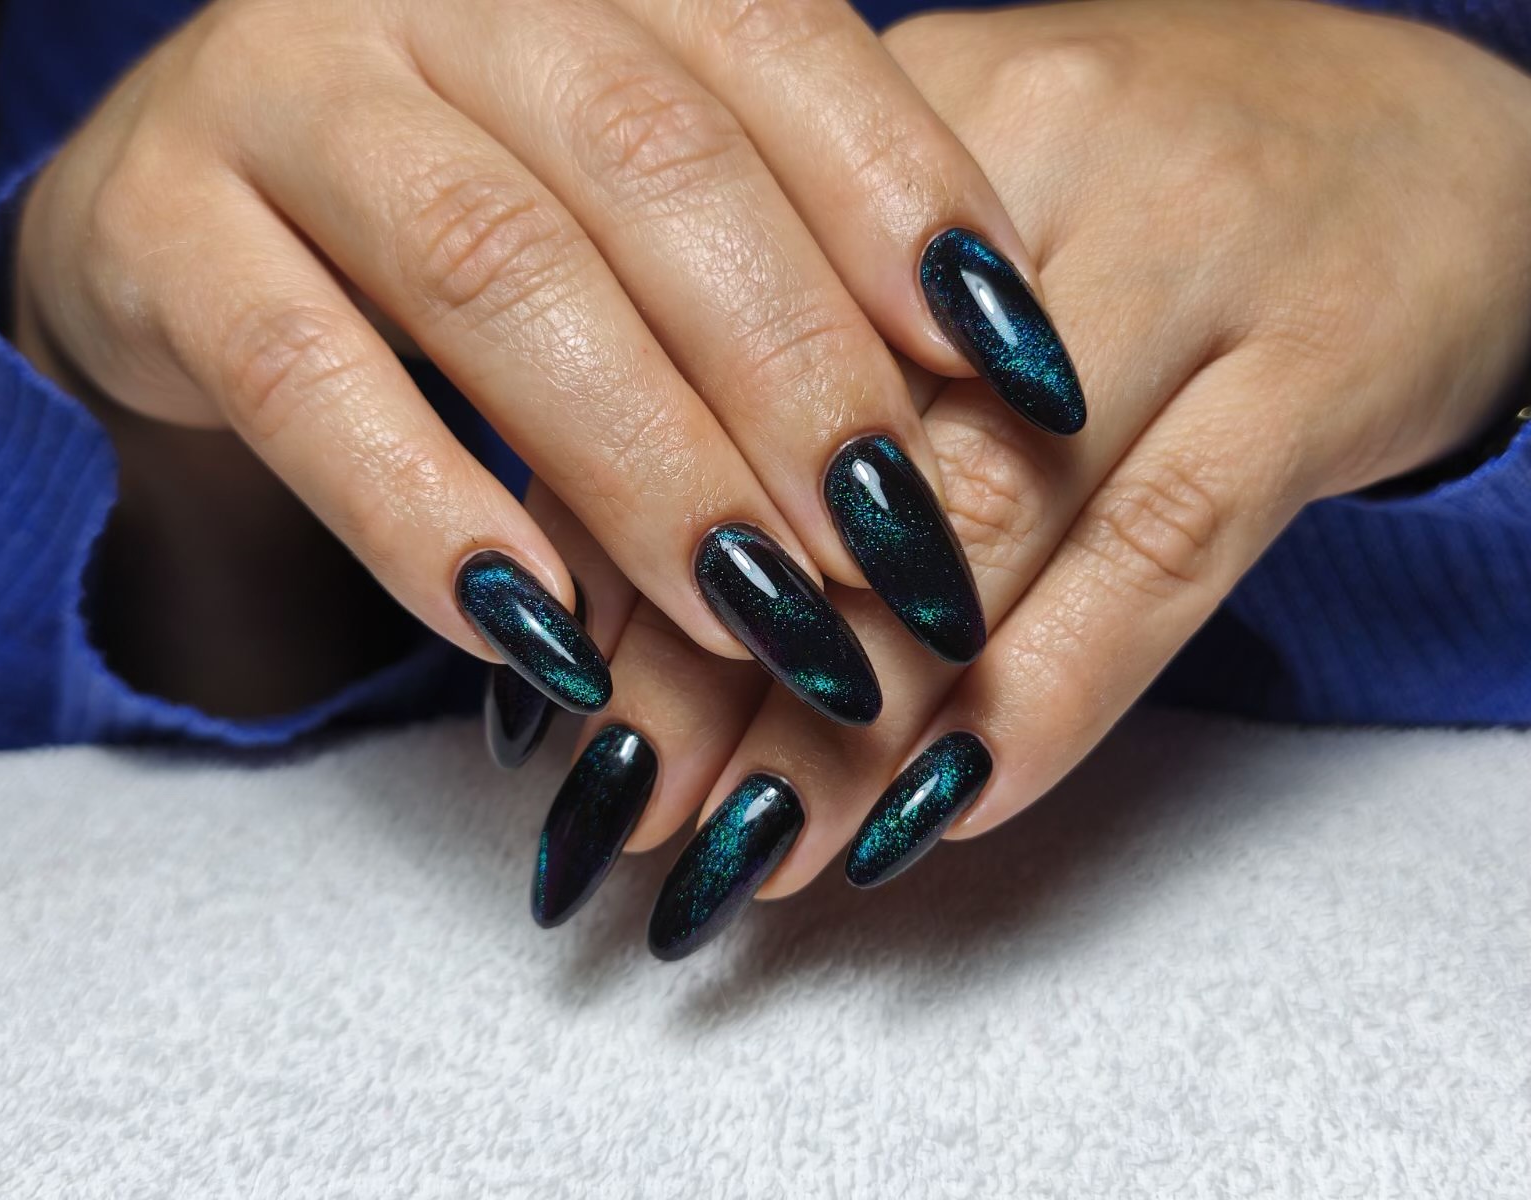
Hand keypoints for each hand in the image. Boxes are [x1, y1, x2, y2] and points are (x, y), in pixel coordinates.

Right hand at [15, 0, 1073, 719]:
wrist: (189, 204)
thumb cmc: (470, 209)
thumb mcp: (630, 206)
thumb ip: (774, 262)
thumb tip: (975, 418)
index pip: (780, 49)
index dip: (910, 208)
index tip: (1022, 375)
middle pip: (652, 164)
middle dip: (794, 374)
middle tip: (898, 553)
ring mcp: (279, 91)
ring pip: (491, 266)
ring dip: (643, 462)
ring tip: (756, 616)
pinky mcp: (154, 228)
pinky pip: (301, 377)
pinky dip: (429, 515)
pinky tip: (542, 635)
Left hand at [524, 0, 1530, 952]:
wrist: (1415, 134)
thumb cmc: (1132, 199)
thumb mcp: (941, 238)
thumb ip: (801, 361)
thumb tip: (623, 571)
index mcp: (894, 112)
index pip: (711, 350)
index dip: (616, 545)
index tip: (563, 703)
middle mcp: (1030, 146)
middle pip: (836, 443)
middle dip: (716, 658)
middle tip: (638, 807)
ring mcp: (1189, 245)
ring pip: (987, 513)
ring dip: (861, 712)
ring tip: (765, 844)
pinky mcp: (1320, 354)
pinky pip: (1164, 552)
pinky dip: (1050, 698)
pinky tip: (948, 805)